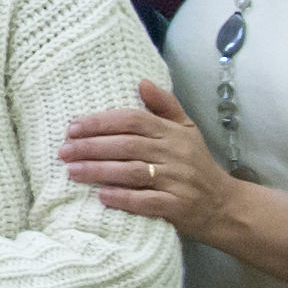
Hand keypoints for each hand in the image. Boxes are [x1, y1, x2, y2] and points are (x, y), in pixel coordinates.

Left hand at [59, 78, 239, 242]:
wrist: (224, 204)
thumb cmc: (196, 164)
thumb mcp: (186, 129)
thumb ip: (164, 105)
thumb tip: (141, 81)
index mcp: (173, 132)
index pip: (133, 120)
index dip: (101, 122)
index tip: (72, 128)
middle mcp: (175, 154)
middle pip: (127, 146)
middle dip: (92, 147)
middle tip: (63, 151)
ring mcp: (177, 181)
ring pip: (133, 172)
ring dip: (99, 171)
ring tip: (72, 172)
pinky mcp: (177, 206)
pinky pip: (147, 202)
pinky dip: (123, 198)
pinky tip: (101, 196)